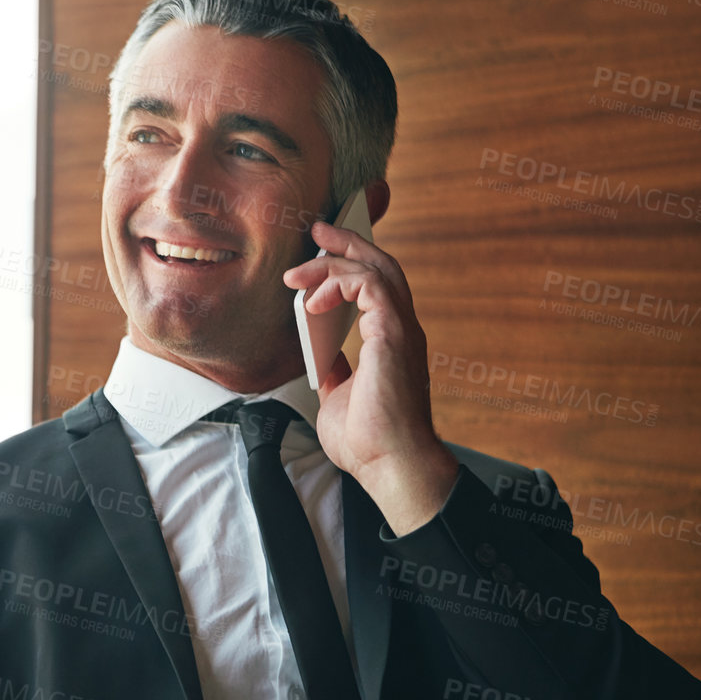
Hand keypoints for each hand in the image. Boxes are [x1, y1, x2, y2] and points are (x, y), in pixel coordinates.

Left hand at [283, 220, 457, 533]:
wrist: (390, 467)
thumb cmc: (370, 443)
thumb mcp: (339, 397)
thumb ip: (334, 370)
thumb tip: (320, 356)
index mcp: (391, 341)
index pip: (377, 286)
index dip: (350, 262)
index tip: (319, 251)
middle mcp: (401, 329)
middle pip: (381, 266)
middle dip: (347, 243)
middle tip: (315, 232)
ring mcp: (401, 330)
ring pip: (376, 268)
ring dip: (334, 262)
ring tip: (298, 271)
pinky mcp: (393, 333)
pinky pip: (369, 285)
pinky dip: (339, 282)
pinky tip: (313, 300)